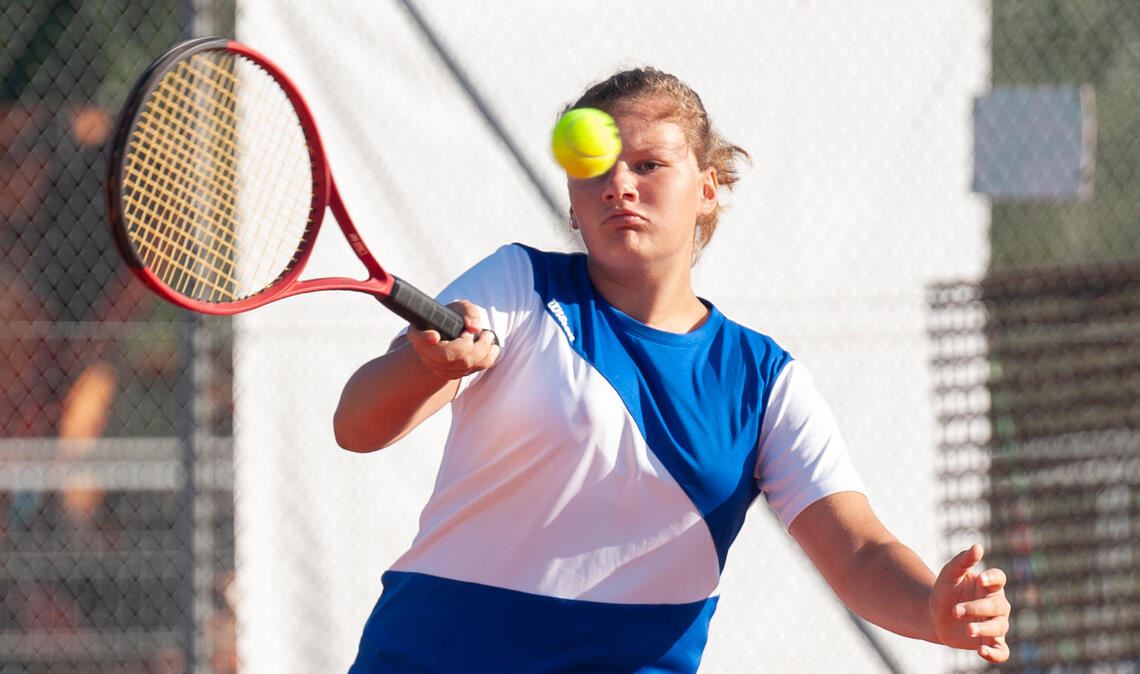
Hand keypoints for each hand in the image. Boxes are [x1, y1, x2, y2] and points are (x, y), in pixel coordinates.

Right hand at [405, 300, 499, 380]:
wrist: (453, 332)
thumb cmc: (454, 317)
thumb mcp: (460, 307)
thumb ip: (468, 312)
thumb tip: (475, 328)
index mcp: (420, 334)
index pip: (418, 339)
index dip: (425, 339)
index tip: (434, 335)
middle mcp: (425, 353)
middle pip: (447, 356)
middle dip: (469, 345)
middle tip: (483, 332)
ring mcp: (437, 367)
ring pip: (462, 366)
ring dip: (482, 351)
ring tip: (489, 336)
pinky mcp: (451, 375)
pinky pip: (471, 371)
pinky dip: (486, 360)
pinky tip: (492, 349)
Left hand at [930, 544, 1009, 662]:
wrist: (934, 617)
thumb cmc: (945, 592)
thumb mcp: (948, 575)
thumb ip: (962, 561)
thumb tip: (978, 546)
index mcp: (988, 586)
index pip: (999, 579)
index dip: (993, 579)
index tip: (980, 579)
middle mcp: (997, 604)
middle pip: (998, 605)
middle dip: (978, 608)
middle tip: (956, 610)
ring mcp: (995, 624)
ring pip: (999, 627)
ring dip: (984, 628)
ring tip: (967, 629)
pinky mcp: (991, 642)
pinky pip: (1002, 651)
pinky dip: (995, 653)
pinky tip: (982, 651)